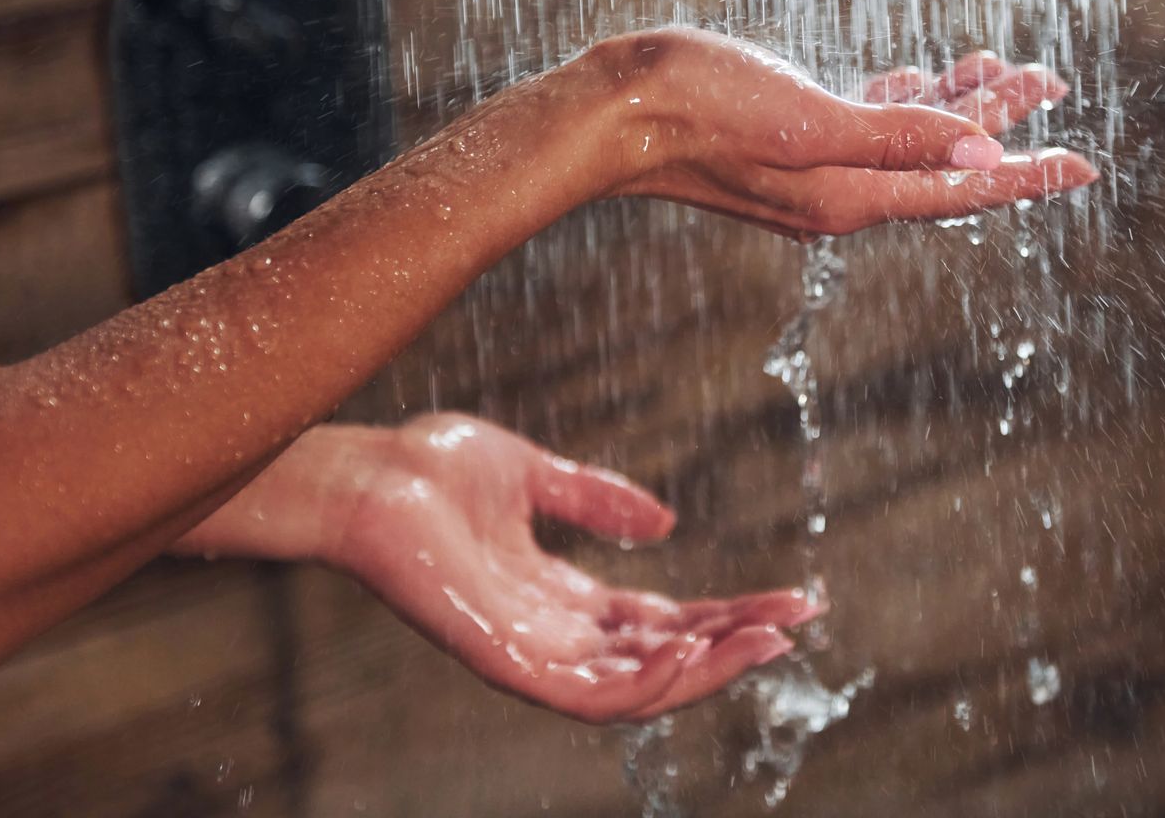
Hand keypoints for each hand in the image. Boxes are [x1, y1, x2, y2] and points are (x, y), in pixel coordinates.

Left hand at [178, 416, 821, 723]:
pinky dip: (644, 681)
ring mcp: (530, 654)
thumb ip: (597, 498)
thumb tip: (666, 521)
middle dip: (734, 645)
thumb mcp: (534, 474)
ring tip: (765, 640)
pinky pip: (588, 695)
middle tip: (798, 624)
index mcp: (561, 597)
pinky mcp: (506, 662)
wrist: (366, 476)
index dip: (726, 612)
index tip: (791, 599)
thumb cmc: (428, 470)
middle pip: (662, 659)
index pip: (660, 620)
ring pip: (637, 690)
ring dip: (706, 671)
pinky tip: (690, 643)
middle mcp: (552, 634)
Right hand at [584, 28, 1097, 236]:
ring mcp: (815, 168)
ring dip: (958, 101)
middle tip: (1053, 78)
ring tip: (1004, 67)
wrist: (614, 113)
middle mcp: (842, 191)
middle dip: (1003, 121)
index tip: (1085, 164)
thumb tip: (982, 154)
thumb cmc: (703, 109)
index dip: (1029, 174)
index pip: (964, 190)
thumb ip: (896, 137)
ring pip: (909, 137)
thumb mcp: (809, 120)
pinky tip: (922, 74)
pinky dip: (904, 99)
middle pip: (945, 160)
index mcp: (854, 195)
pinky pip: (868, 123)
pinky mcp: (789, 139)